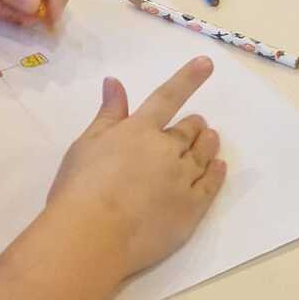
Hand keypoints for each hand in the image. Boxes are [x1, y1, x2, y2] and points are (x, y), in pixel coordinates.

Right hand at [46, 57, 224, 278]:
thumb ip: (108, 114)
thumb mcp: (87, 144)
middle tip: (192, 128)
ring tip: (209, 141)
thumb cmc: (79, 187)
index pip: (168, 96)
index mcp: (140, 130)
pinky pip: (212, 184)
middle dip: (193, 125)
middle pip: (190, 129)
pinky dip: (217, 172)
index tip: (207, 62)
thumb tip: (115, 82)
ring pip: (205, 153)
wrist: (91, 236)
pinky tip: (219, 167)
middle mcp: (167, 149)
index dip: (188, 78)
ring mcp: (183, 179)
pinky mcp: (192, 209)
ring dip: (208, 143)